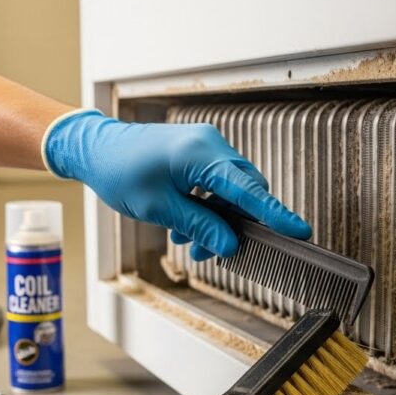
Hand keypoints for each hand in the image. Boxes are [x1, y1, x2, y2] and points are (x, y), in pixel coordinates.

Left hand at [42, 110, 311, 259]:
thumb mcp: (158, 208)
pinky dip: (208, 205)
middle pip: (244, 190)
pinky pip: (216, 182)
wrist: (95, 148)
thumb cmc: (119, 172)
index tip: (300, 230)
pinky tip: (188, 226)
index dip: (275, 214)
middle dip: (235, 223)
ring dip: (218, 218)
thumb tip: (230, 244)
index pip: (248, 190)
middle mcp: (209, 144)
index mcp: (200, 154)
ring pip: (230, 189)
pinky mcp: (197, 150)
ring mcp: (204, 145)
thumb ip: (199, 226)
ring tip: (191, 242)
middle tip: (216, 250)